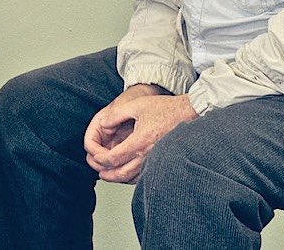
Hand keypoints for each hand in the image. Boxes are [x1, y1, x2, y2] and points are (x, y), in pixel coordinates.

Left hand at [83, 93, 197, 183]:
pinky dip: (131, 178)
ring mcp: (155, 160)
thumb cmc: (165, 109)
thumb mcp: (137, 105)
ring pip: (132, 178)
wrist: (188, 113)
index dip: (100, 159)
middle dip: (106, 174)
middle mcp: (147, 155)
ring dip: (117, 178)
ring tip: (108, 174)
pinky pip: (143, 176)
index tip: (94, 156)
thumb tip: (103, 125)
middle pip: (121, 174)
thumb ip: (116, 115)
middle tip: (98, 171)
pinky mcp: (161, 162)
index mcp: (139, 142)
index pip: (113, 159)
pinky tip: (126, 173)